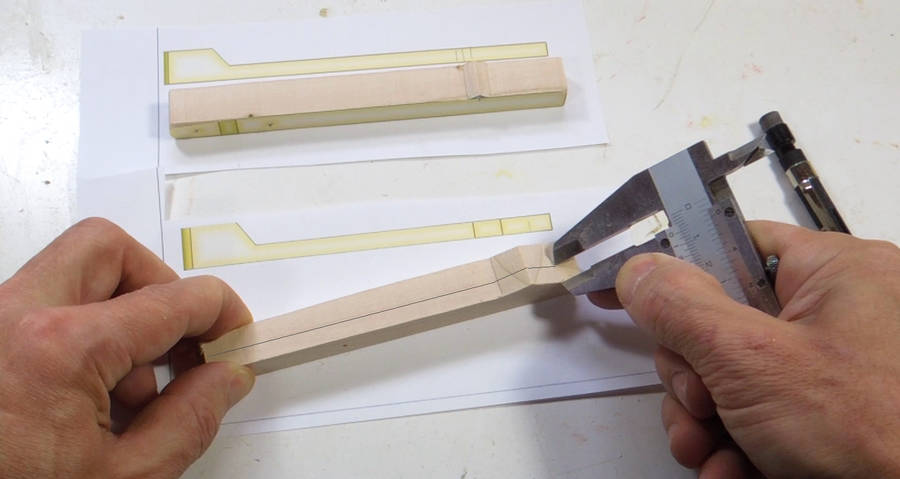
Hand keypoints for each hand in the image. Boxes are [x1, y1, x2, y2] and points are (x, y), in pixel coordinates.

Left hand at [0, 218, 254, 477]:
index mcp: (61, 348)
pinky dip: (79, 334)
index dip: (222, 314)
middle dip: (157, 285)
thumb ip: (190, 420)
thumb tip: (227, 377)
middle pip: (107, 248)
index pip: (174, 298)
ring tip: (125, 394)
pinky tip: (85, 401)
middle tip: (178, 339)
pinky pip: (40, 307)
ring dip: (117, 313)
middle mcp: (13, 317)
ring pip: (69, 272)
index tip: (234, 338)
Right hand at [590, 220, 899, 477]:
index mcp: (834, 273)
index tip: (621, 288)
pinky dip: (735, 445)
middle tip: (700, 404)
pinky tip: (737, 470)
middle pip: (717, 323)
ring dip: (705, 421)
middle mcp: (837, 314)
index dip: (669, 268)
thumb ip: (683, 309)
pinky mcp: (827, 415)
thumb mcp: (755, 362)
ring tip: (712, 451)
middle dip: (692, 377)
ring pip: (729, 378)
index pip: (727, 244)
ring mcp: (832, 370)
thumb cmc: (884, 436)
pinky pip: (756, 415)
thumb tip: (641, 273)